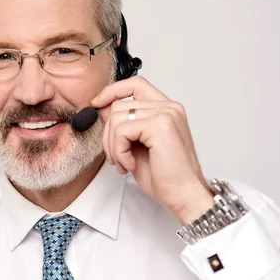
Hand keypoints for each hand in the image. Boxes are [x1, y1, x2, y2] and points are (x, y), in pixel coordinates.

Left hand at [91, 76, 213, 224]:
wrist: (183, 195)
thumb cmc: (164, 176)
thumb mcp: (135, 146)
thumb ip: (122, 124)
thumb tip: (101, 107)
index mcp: (166, 109)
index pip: (135, 84)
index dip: (112, 91)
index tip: (96, 104)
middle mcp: (169, 107)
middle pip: (119, 105)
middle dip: (108, 134)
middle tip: (115, 157)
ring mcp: (167, 114)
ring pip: (116, 117)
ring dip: (112, 145)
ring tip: (123, 163)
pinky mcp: (161, 125)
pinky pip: (122, 131)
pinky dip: (119, 150)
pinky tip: (130, 164)